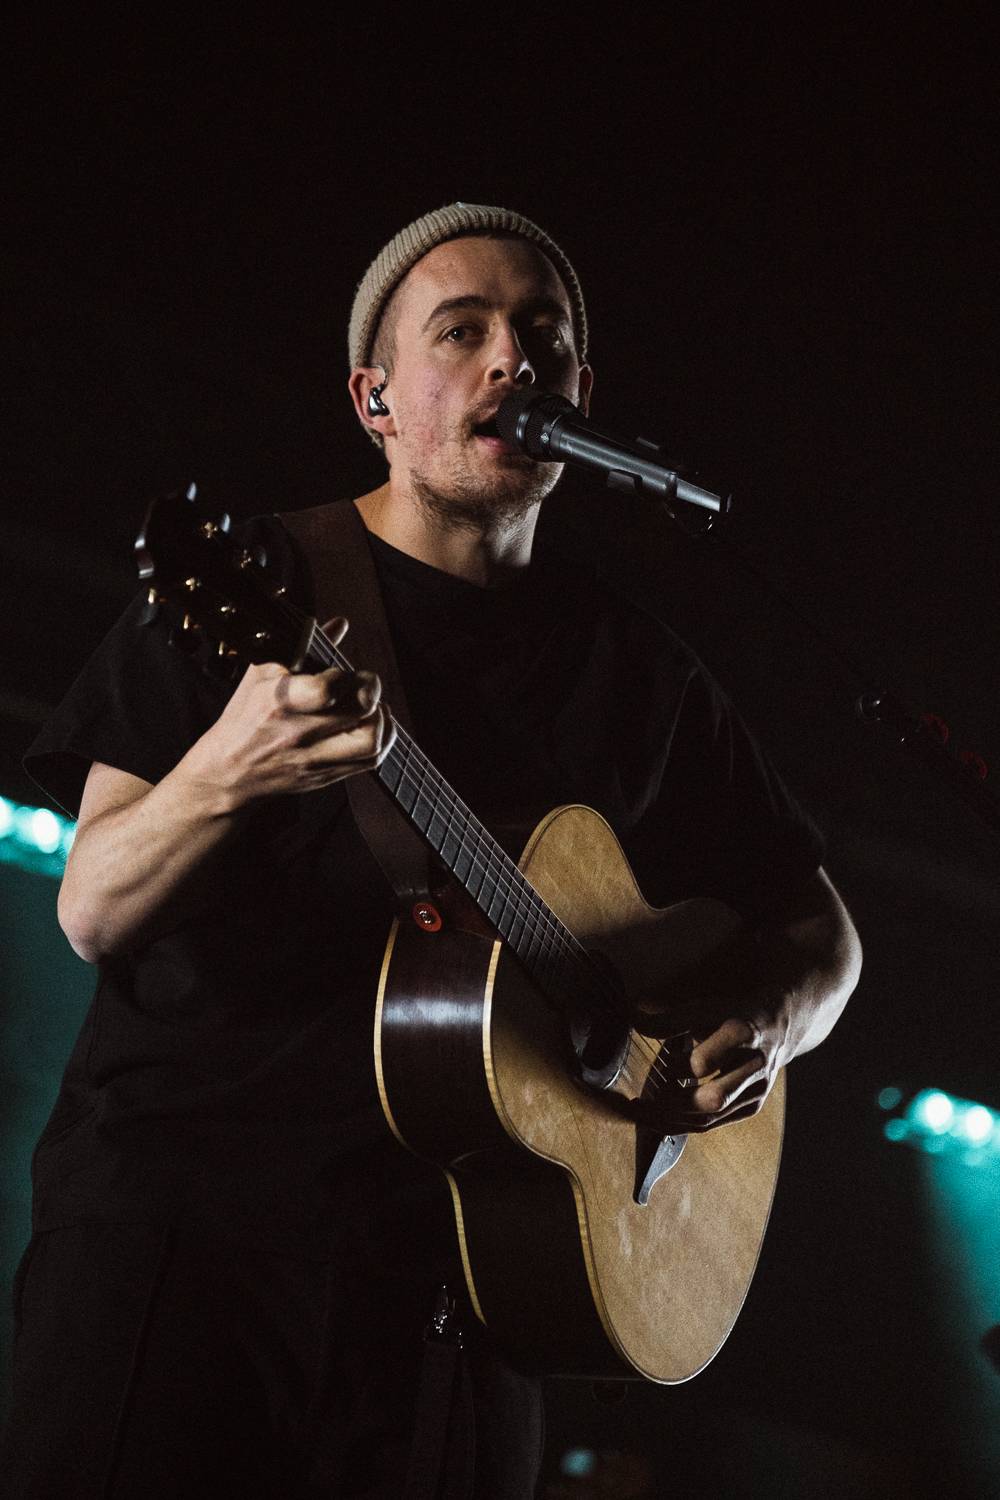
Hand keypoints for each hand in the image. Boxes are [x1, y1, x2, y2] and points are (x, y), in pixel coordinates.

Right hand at [179, 617, 396, 809]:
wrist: (227, 772)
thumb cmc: (244, 717)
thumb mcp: (261, 674)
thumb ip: (304, 647)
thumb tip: (340, 623)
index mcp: (279, 703)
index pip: (328, 689)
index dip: (344, 675)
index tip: (340, 672)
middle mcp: (298, 734)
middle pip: (360, 711)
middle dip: (370, 689)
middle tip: (365, 683)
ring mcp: (313, 759)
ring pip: (371, 741)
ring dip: (382, 718)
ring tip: (372, 707)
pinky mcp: (324, 777)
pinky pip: (370, 762)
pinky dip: (382, 740)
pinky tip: (372, 725)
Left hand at [634, 994, 789, 1134]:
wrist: (779, 1026)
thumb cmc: (735, 1014)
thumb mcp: (707, 1007)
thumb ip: (671, 1018)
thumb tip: (634, 1020)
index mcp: (743, 1033)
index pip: (702, 1062)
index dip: (671, 1066)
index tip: (651, 1066)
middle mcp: (755, 1065)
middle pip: (712, 1098)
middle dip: (672, 1103)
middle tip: (643, 1098)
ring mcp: (757, 1089)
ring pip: (710, 1116)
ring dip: (670, 1119)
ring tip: (641, 1112)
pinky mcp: (753, 1106)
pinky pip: (713, 1123)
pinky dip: (683, 1124)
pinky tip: (659, 1117)